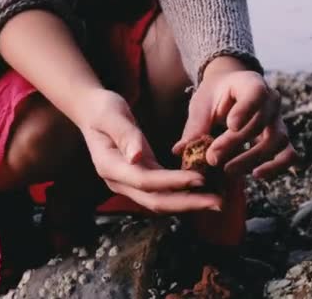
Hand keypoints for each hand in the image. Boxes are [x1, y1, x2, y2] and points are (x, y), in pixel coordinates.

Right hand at [78, 90, 222, 212]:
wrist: (92, 111)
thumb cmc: (102, 108)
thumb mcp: (111, 115)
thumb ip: (125, 135)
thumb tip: (136, 157)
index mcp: (109, 166)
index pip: (144, 181)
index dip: (173, 182)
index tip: (200, 179)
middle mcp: (119, 181)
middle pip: (155, 200)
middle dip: (187, 203)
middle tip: (218, 202)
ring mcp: (129, 182)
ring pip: (161, 201)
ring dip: (189, 203)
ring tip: (217, 200)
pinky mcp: (141, 177)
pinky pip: (163, 191)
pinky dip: (183, 193)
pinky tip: (203, 190)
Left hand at [173, 67, 296, 179]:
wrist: (230, 92)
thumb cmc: (215, 96)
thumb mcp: (202, 104)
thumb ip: (195, 126)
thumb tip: (180, 151)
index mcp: (251, 83)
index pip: (255, 93)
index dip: (246, 110)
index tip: (230, 125)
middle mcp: (271, 100)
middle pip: (261, 123)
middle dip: (235, 143)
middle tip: (212, 159)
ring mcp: (279, 120)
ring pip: (277, 141)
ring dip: (253, 159)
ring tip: (228, 171)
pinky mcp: (281, 139)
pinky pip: (289, 155)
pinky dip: (276, 167)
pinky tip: (256, 175)